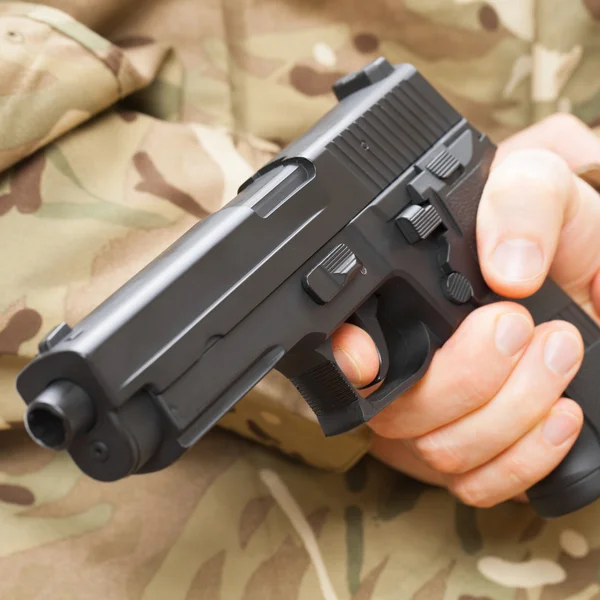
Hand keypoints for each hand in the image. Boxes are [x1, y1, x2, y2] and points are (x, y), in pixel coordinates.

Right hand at [332, 114, 599, 507]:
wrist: (590, 271)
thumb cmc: (552, 233)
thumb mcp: (536, 186)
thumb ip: (517, 203)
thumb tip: (506, 272)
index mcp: (399, 304)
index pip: (341, 347)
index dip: (342, 361)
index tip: (369, 357)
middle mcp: (407, 369)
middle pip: (394, 414)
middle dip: (466, 377)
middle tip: (518, 324)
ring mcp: (440, 419)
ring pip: (440, 453)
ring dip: (511, 410)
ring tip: (559, 350)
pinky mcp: (480, 457)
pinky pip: (480, 487)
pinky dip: (525, 458)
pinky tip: (561, 414)